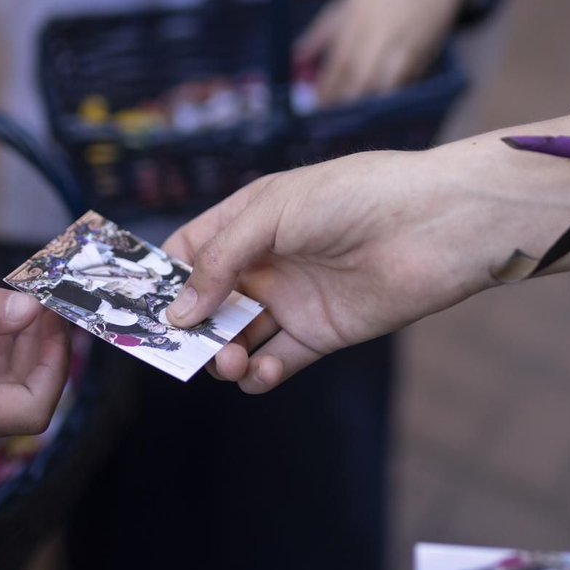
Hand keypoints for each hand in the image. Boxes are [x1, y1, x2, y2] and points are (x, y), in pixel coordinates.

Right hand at [0, 268, 71, 448]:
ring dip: (27, 356)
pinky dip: (6, 361)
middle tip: (48, 304)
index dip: (55, 365)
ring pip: (11, 400)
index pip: (30, 410)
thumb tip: (32, 310)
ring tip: (28, 308)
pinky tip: (3, 326)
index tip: (55, 318)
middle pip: (25, 406)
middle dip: (44, 355)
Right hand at [162, 134, 569, 392]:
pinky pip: (280, 361)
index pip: (189, 251)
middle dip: (187, 329)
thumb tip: (178, 314)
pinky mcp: (324, 332)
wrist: (436, 224)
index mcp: (250, 219)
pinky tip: (262, 371)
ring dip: (223, 355)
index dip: (161, 279)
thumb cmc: (357, 195)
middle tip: (175, 351)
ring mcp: (294, 298)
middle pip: (207, 303)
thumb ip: (221, 261)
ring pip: (238, 338)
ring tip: (229, 361)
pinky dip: (262, 374)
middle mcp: (267, 261)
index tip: (133, 308)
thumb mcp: (275, 212)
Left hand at [297, 0, 476, 105]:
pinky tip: (379, 100)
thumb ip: (324, 29)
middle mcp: (383, 32)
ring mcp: (408, 44)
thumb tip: (298, 56)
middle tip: (331, 116)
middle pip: (360, 77)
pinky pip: (406, 81)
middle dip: (344, 100)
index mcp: (359, 15)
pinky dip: (391, 93)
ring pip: (385, 85)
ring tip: (353, 113)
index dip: (326, 87)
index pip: (339, 61)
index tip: (315, 104)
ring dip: (368, 102)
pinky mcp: (427, 52)